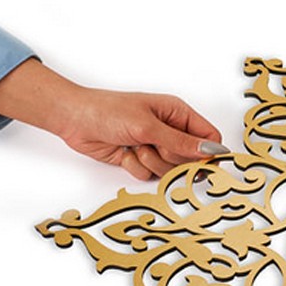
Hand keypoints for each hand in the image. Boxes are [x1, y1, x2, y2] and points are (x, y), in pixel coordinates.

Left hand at [0, 59, 226, 179]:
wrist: (74, 119)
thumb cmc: (107, 111)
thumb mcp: (148, 126)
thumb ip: (181, 142)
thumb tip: (211, 150)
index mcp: (177, 113)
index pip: (209, 137)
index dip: (207, 153)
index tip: (198, 162)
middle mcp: (169, 130)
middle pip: (190, 159)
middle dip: (171, 157)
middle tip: (154, 145)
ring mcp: (155, 146)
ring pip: (170, 169)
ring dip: (151, 162)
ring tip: (135, 146)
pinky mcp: (140, 160)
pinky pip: (149, 175)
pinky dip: (136, 167)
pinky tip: (124, 152)